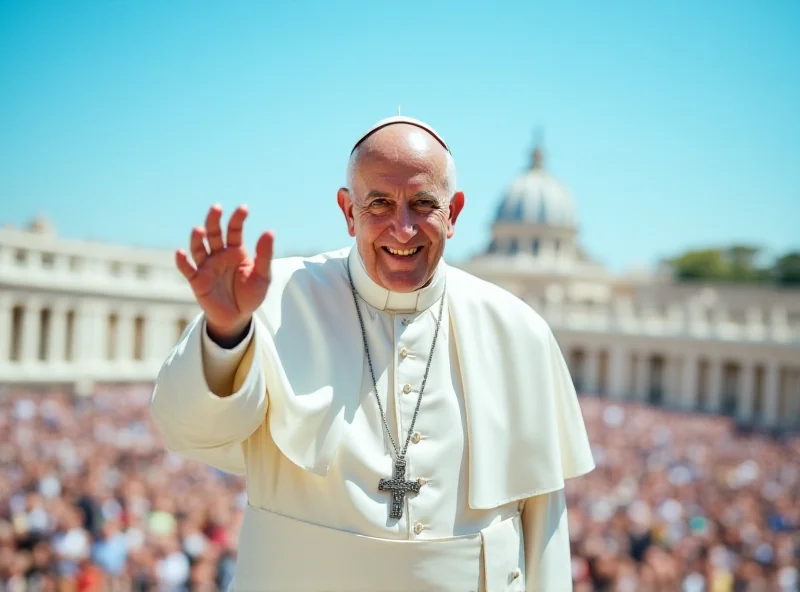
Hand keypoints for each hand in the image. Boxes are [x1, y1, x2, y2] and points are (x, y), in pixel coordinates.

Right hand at [175, 204, 273, 339]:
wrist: (239, 317)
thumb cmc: (251, 294)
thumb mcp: (262, 275)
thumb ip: (264, 255)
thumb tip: (269, 231)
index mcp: (235, 251)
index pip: (234, 230)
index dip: (237, 219)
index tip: (244, 208)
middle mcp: (219, 255)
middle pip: (213, 233)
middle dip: (214, 220)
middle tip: (216, 207)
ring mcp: (207, 267)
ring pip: (199, 248)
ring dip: (197, 238)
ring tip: (199, 229)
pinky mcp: (198, 281)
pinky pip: (188, 270)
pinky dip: (182, 261)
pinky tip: (180, 253)